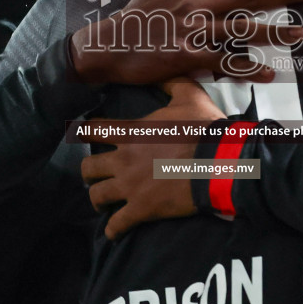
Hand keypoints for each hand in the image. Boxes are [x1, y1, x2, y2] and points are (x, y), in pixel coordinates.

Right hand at [70, 0, 302, 86]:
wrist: (111, 42)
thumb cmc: (138, 12)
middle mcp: (200, 6)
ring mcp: (194, 31)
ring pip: (240, 28)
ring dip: (273, 30)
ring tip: (300, 32)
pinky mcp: (187, 56)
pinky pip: (222, 61)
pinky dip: (246, 67)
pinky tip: (267, 72)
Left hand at [82, 79, 226, 239]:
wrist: (220, 162)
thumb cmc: (205, 129)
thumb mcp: (190, 95)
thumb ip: (171, 82)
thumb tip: (161, 71)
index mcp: (130, 133)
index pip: (92, 130)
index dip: (84, 133)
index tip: (81, 135)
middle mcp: (123, 160)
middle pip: (88, 168)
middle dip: (89, 171)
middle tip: (97, 174)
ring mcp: (130, 186)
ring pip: (97, 196)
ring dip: (98, 199)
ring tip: (102, 202)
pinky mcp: (142, 209)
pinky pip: (117, 224)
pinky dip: (113, 229)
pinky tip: (114, 232)